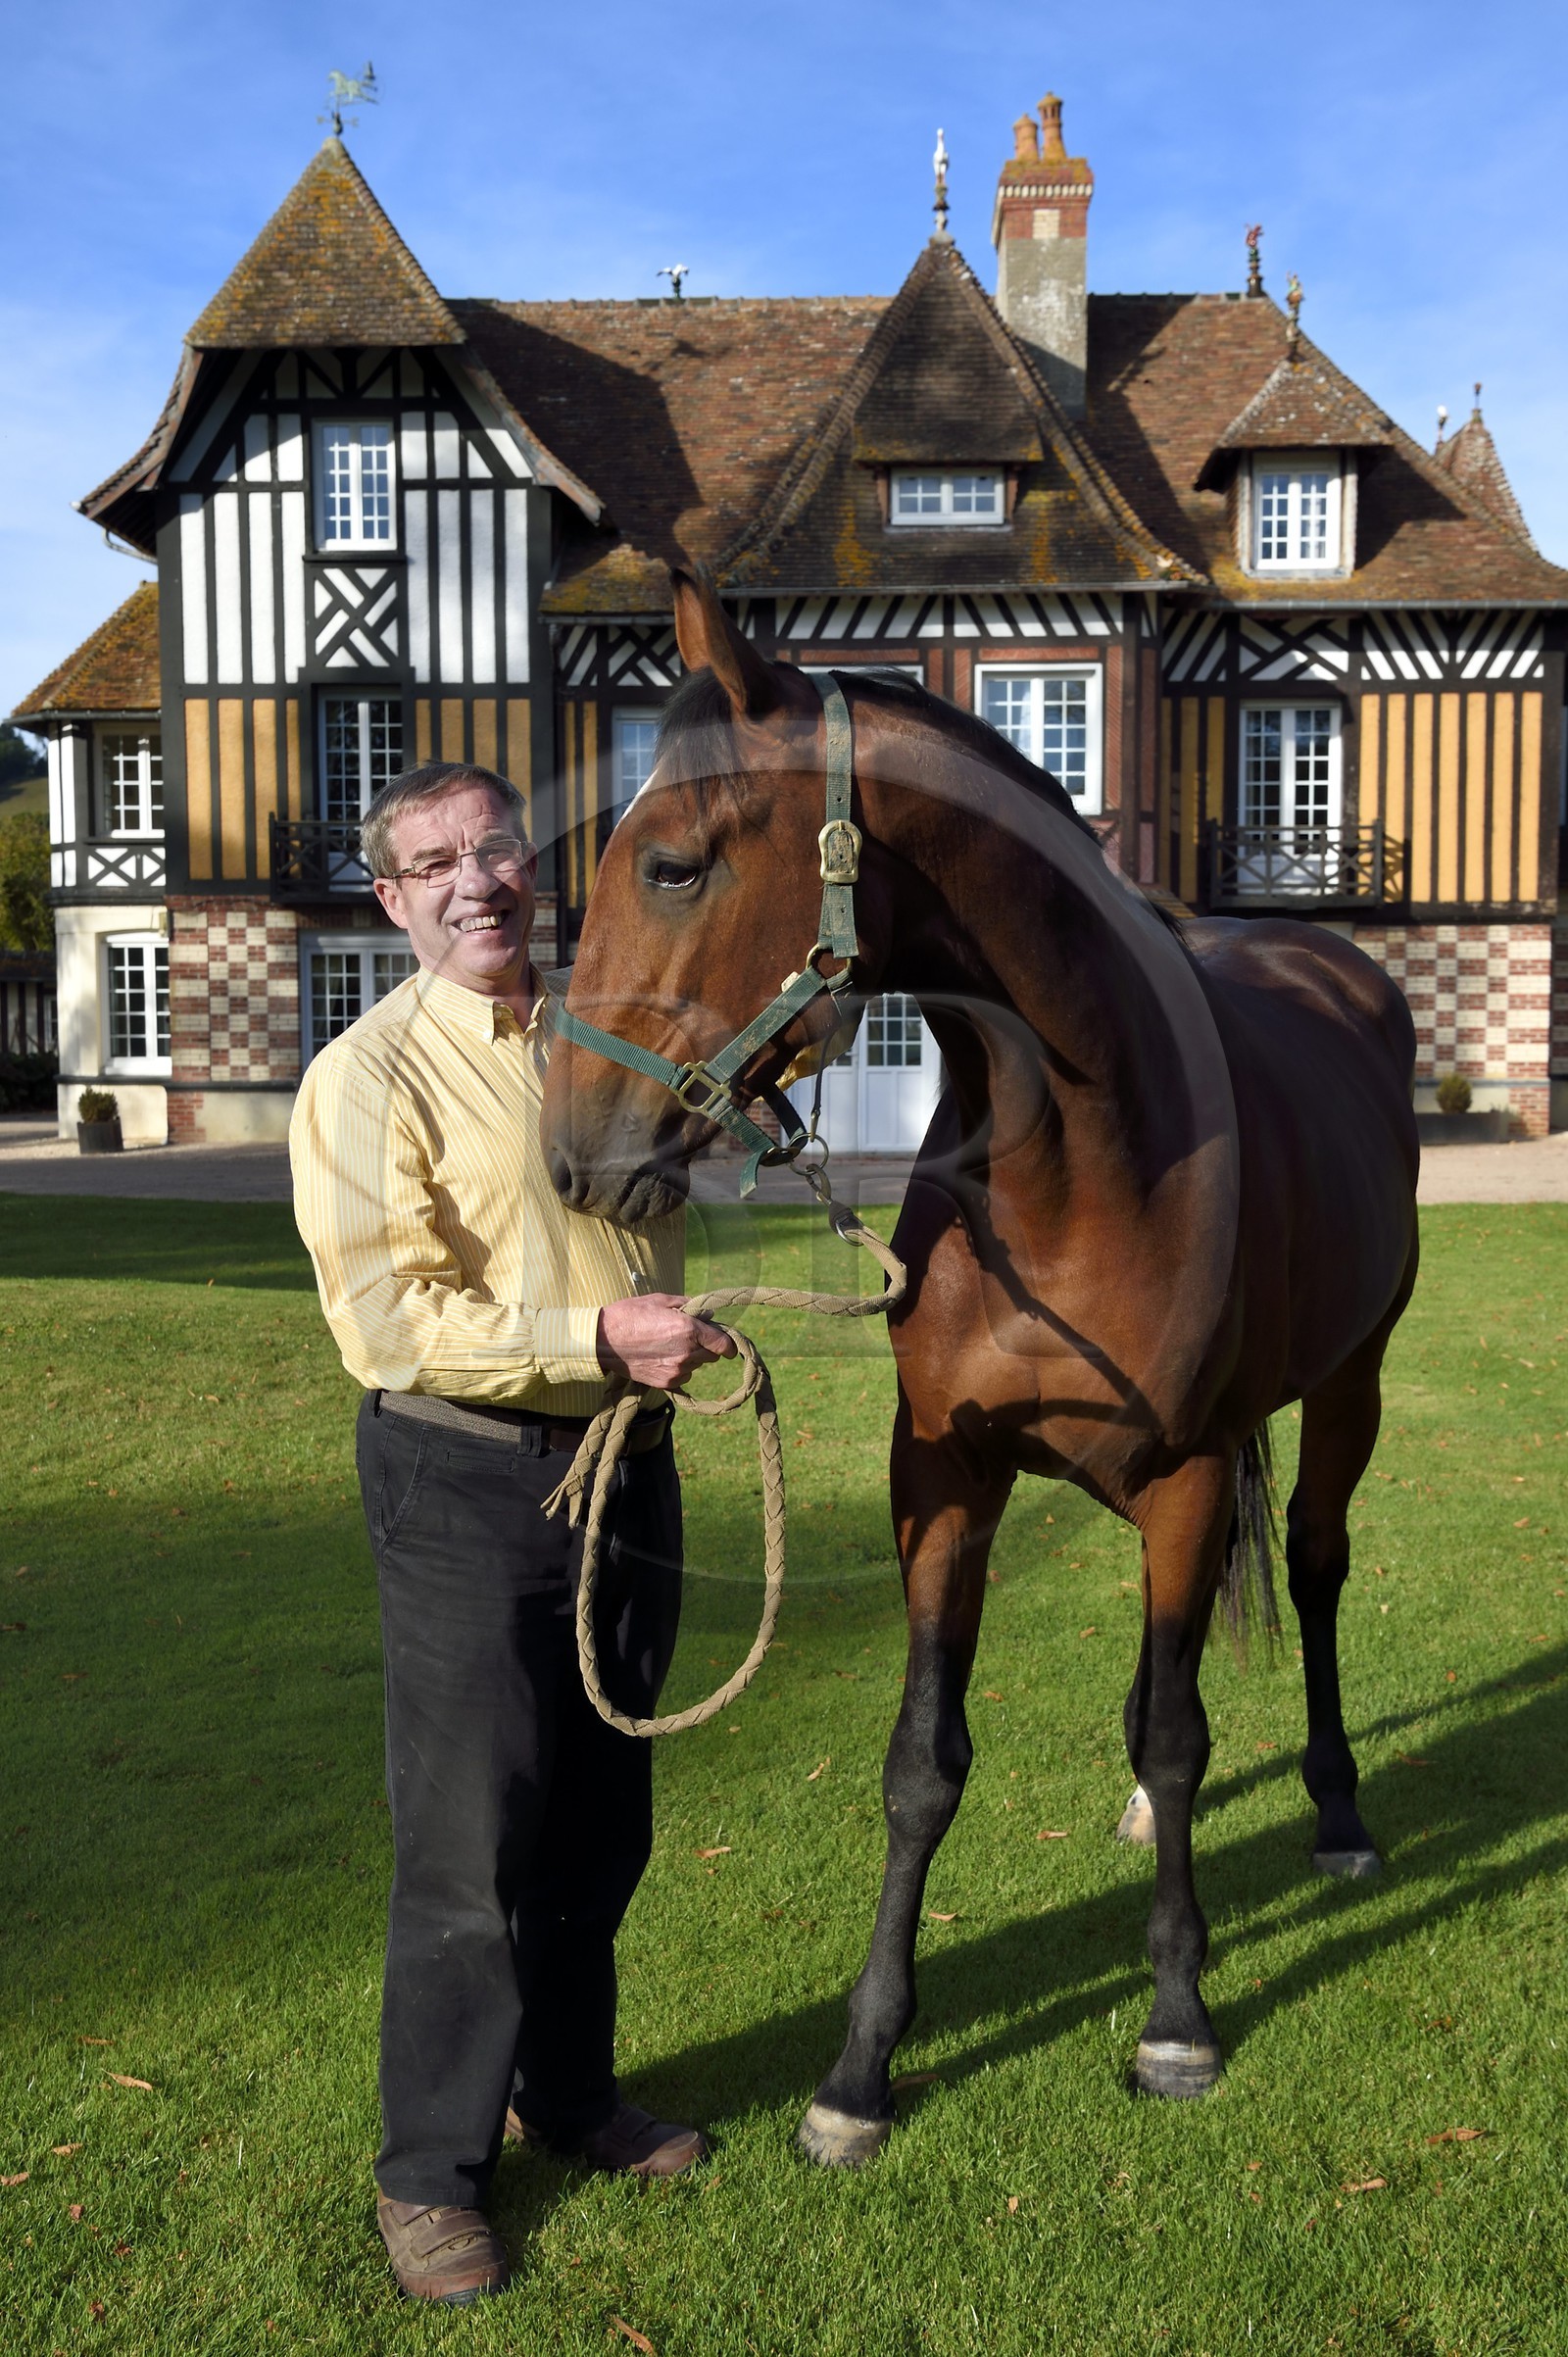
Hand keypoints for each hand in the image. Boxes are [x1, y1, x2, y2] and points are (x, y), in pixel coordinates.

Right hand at [597, 1293, 736, 1390]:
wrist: (604, 1341)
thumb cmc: (631, 1314)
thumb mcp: (662, 1300)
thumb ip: (690, 1306)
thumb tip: (709, 1315)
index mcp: (689, 1329)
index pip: (724, 1344)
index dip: (728, 1343)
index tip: (726, 1342)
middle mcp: (687, 1352)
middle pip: (712, 1355)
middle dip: (707, 1346)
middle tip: (690, 1336)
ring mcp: (676, 1370)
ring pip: (697, 1365)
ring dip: (692, 1357)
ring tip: (669, 1345)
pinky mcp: (666, 1383)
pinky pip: (684, 1375)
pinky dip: (679, 1368)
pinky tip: (662, 1357)